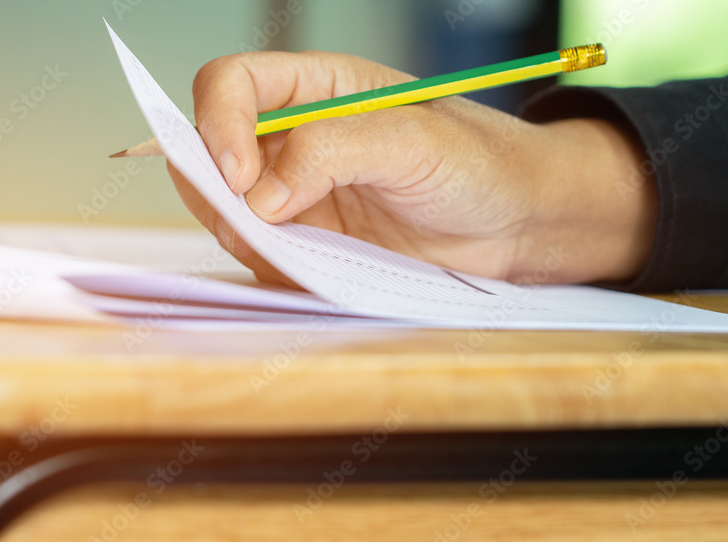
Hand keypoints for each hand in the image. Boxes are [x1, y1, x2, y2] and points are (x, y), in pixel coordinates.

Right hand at [168, 51, 656, 285]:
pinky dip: (274, 269)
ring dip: (244, 235)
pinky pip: (265, 260)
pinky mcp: (315, 246)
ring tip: (300, 248)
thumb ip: (331, 150)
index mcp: (318, 89)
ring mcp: (302, 196)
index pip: (232, 86)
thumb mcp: (414, 141)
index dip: (217, 124)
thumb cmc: (480, 165)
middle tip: (257, 223)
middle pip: (211, 152)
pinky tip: (319, 269)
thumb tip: (259, 194)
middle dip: (217, 189)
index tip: (237, 175)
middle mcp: (299, 141)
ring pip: (228, 213)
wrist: (516, 227)